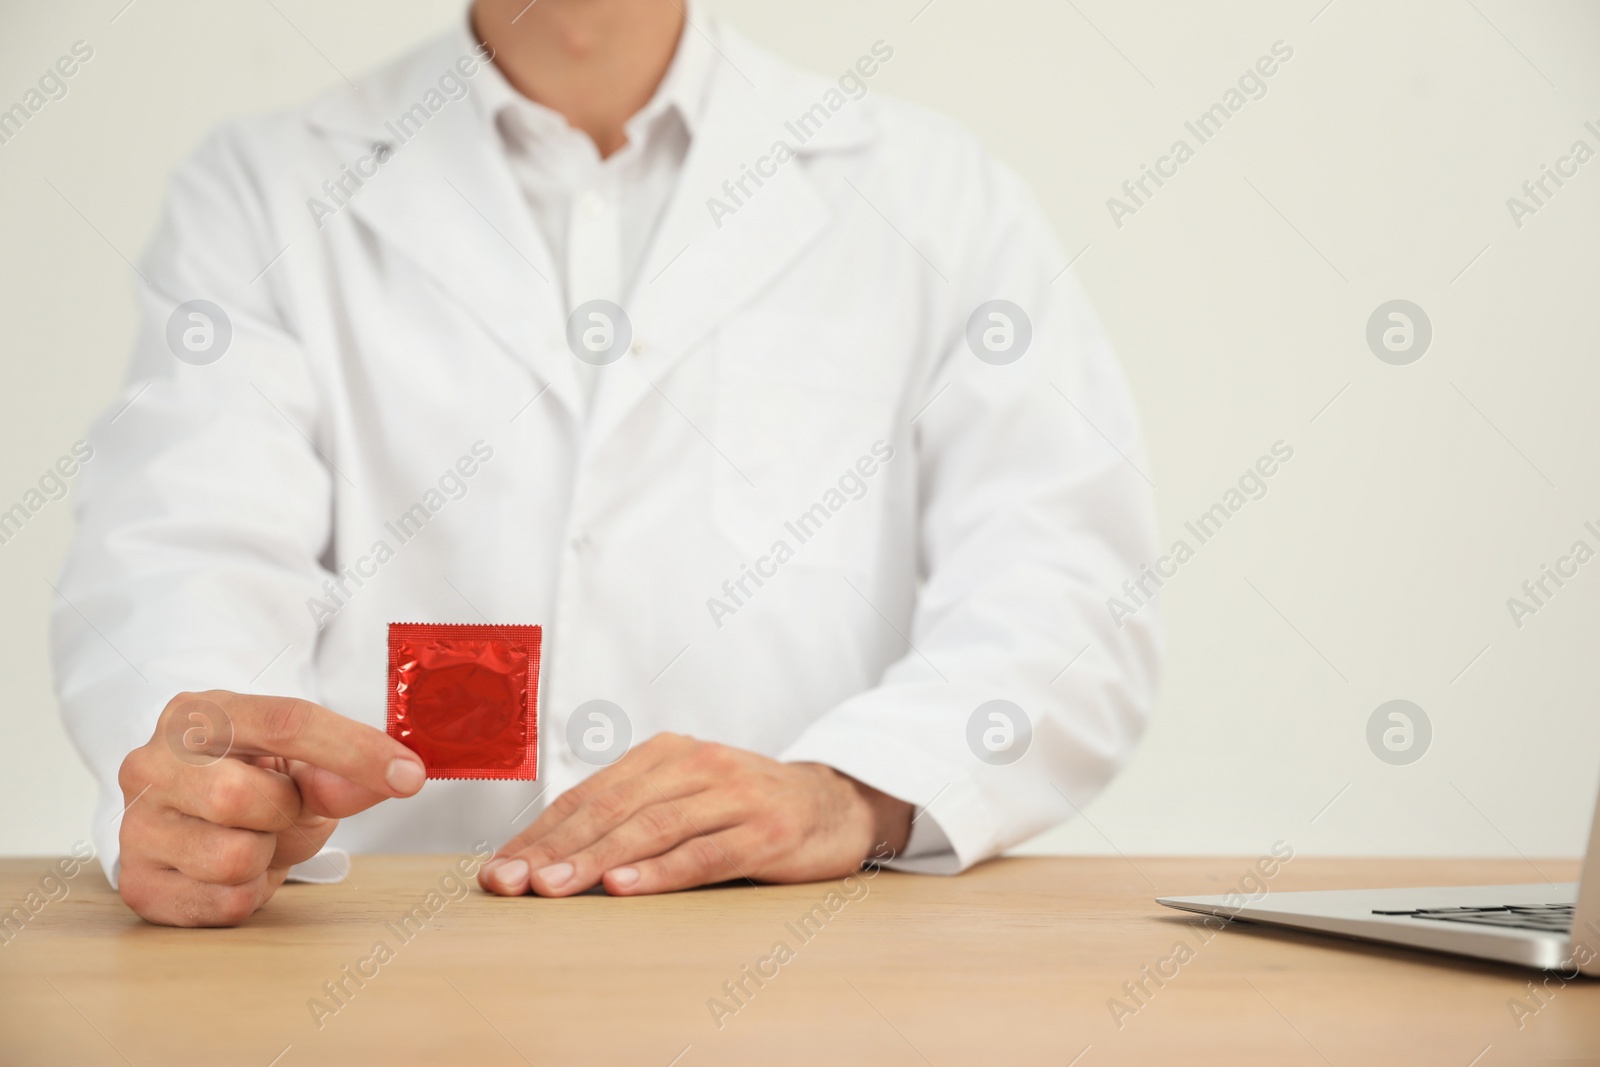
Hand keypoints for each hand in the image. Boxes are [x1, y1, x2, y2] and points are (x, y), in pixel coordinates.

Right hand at [116, 690, 425, 926]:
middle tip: (278, 808)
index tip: (410, 776)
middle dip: (282, 811)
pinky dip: (249, 893)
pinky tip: (231, 871)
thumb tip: (396, 778)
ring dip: (265, 856)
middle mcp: (151, 763)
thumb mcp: (302, 765)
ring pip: (233, 858)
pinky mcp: (139, 885)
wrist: (194, 816)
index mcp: (199, 713)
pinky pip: (225, 904)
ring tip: (252, 838)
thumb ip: (344, 771)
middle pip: (241, 797)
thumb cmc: (253, 780)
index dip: (354, 750)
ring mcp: (136, 826)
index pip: (284, 723)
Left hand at [478, 734, 911, 897]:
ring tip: (553, 888)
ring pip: (651, 829)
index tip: (498, 869)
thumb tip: (549, 854)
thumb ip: (631, 812)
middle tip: (509, 882)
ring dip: (596, 860)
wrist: (836, 803)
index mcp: (666, 753)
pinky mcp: (766, 830)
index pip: (589, 796)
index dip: (539, 833)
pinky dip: (661, 871)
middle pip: (611, 809)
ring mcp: (733, 795)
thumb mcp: (686, 794)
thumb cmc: (745, 805)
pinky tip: (626, 885)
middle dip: (553, 849)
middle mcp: (695, 765)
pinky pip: (705, 853)